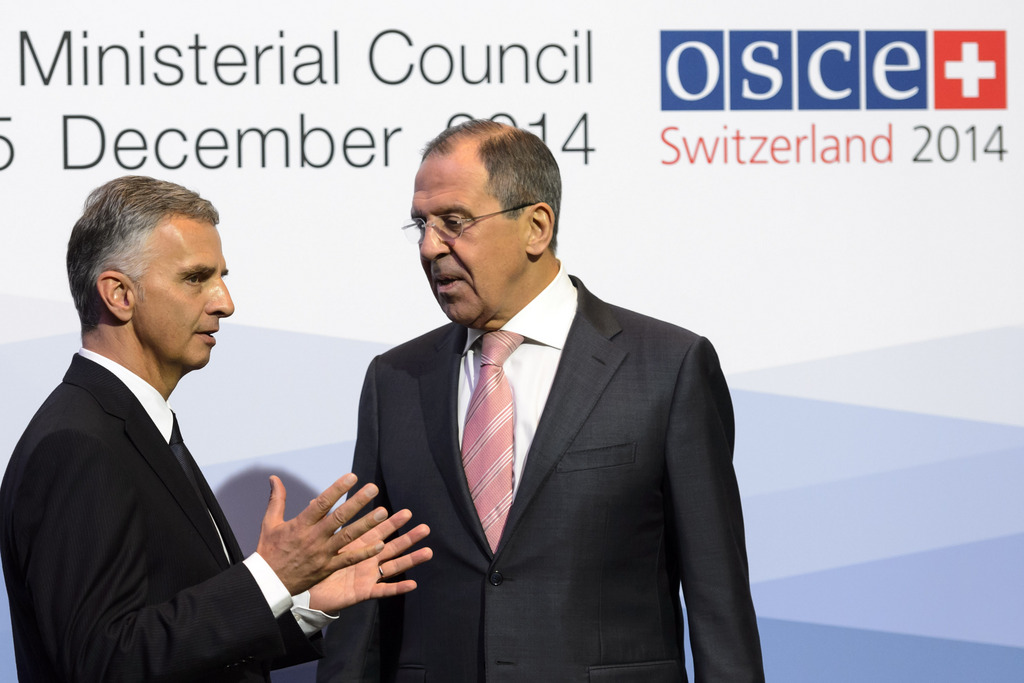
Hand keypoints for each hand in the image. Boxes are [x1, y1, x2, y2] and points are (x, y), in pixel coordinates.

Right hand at [256, 474, 387, 594]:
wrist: (268, 584)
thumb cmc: (269, 551)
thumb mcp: (270, 523)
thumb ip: (277, 499)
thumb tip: (274, 477)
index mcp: (300, 525)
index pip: (321, 503)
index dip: (337, 489)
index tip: (352, 476)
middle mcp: (313, 538)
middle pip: (339, 517)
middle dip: (357, 502)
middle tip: (373, 488)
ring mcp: (322, 554)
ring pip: (348, 537)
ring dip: (366, 524)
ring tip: (383, 512)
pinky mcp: (327, 569)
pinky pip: (348, 560)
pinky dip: (364, 553)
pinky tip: (380, 545)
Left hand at [309, 509, 431, 613]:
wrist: (308, 592)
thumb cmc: (314, 565)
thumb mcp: (319, 541)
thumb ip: (321, 522)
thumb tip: (313, 499)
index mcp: (359, 546)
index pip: (379, 532)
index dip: (392, 523)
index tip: (407, 513)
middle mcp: (368, 560)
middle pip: (392, 546)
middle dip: (409, 537)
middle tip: (425, 528)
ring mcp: (368, 576)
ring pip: (394, 566)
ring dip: (411, 559)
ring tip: (428, 552)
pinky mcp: (364, 592)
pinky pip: (383, 590)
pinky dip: (398, 588)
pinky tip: (413, 584)